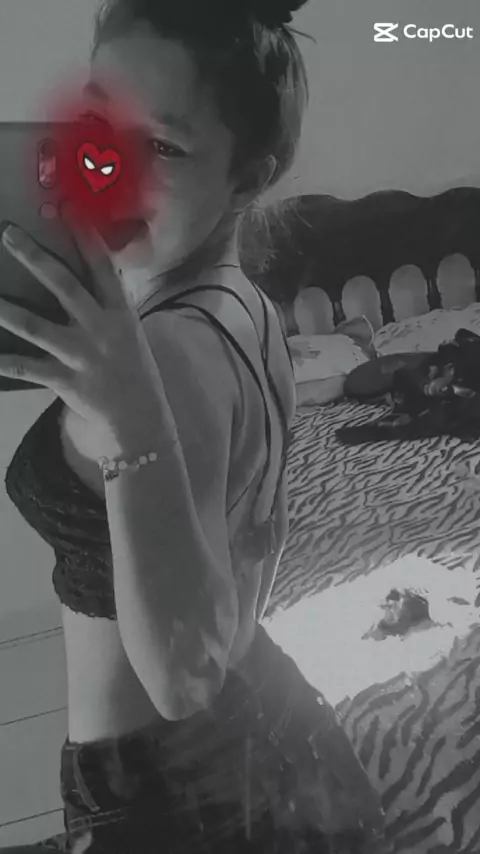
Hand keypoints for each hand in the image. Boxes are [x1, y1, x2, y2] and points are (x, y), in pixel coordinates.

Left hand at [0, 210, 167, 451]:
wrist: (139, 418)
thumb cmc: (133, 370)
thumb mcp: (129, 331)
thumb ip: (107, 304)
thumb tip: (89, 271)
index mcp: (119, 312)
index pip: (102, 266)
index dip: (85, 236)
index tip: (68, 208)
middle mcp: (100, 328)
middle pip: (64, 286)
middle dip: (35, 259)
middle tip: (8, 235)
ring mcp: (81, 355)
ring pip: (37, 327)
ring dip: (8, 310)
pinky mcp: (65, 380)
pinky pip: (28, 368)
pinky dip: (5, 361)